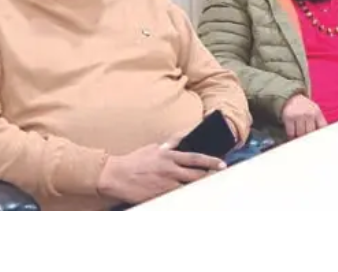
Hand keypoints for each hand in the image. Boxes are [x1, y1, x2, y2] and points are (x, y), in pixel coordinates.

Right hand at [97, 132, 226, 204]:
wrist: (115, 175)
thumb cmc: (135, 161)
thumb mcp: (155, 148)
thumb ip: (172, 145)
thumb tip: (186, 140)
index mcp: (169, 156)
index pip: (196, 158)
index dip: (211, 161)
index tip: (222, 164)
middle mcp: (169, 170)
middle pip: (196, 176)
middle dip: (207, 177)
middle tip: (216, 178)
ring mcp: (164, 185)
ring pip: (188, 188)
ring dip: (195, 187)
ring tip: (201, 187)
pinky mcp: (159, 196)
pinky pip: (175, 197)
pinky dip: (182, 196)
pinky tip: (185, 196)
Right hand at [281, 94, 326, 138]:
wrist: (291, 97)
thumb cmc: (305, 107)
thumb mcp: (315, 111)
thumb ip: (320, 122)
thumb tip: (323, 137)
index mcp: (317, 112)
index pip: (322, 128)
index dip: (321, 136)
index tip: (318, 140)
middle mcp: (308, 113)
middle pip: (310, 133)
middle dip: (308, 136)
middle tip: (306, 136)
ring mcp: (298, 115)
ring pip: (300, 134)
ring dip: (299, 136)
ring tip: (299, 132)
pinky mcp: (288, 117)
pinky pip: (291, 133)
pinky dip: (291, 136)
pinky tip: (293, 133)